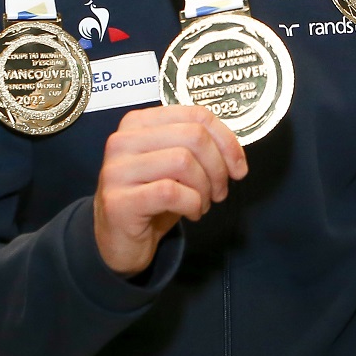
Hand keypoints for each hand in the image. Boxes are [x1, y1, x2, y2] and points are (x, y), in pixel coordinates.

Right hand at [93, 105, 247, 276]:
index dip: (226, 139)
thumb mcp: (174, 165)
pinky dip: (192, 204)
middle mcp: (123, 141)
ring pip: (183, 161)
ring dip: (204, 188)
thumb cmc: (151, 198)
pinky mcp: (119, 201)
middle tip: (220, 190)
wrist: (117, 240)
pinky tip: (190, 212)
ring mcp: (118, 170)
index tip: (237, 165)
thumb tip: (234, 153)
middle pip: (193, 136)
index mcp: (139, 123)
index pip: (195, 115)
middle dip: (218, 167)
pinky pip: (171, 192)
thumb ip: (198, 148)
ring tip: (202, 203)